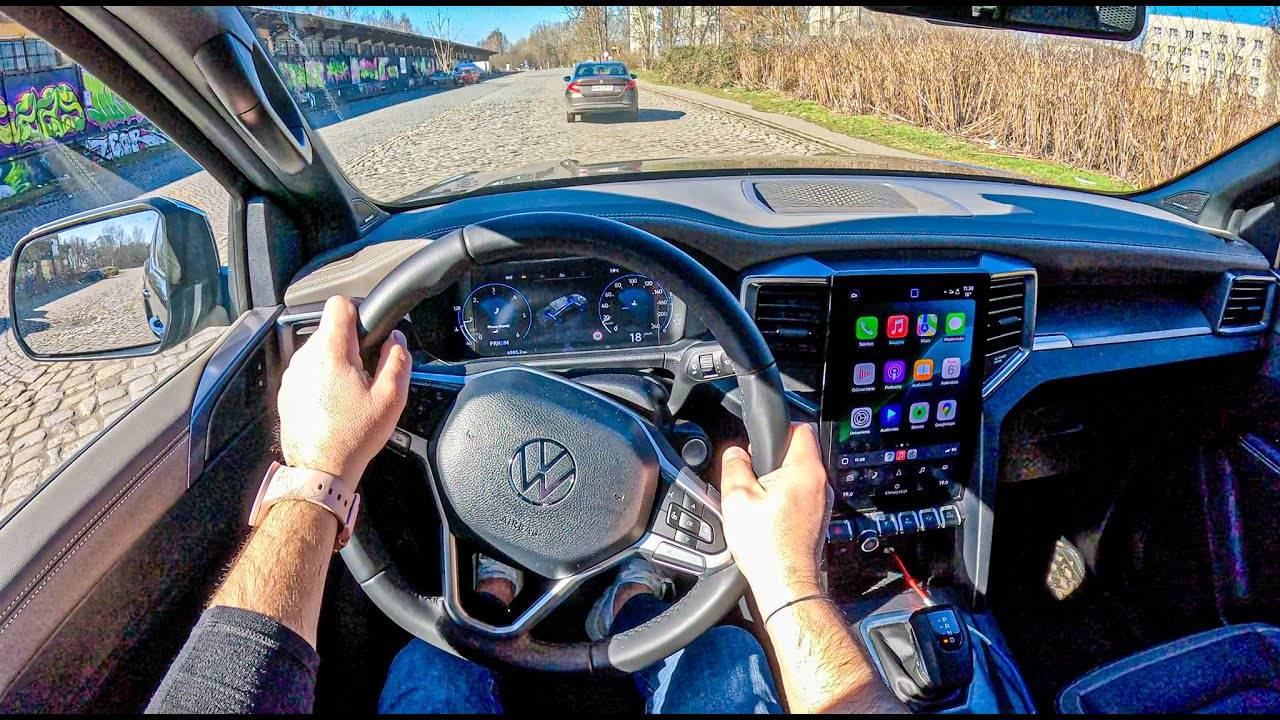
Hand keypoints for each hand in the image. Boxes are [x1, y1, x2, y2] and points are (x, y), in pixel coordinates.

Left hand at [277, 295, 410, 485]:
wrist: (320, 470)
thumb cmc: (354, 437)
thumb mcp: (391, 399)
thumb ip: (398, 360)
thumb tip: (397, 340)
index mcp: (331, 353)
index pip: (338, 305)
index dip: (357, 313)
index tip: (366, 332)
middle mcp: (305, 359)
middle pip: (329, 331)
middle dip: (349, 346)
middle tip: (365, 375)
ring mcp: (292, 375)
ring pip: (317, 353)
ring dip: (335, 364)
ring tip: (350, 394)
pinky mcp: (286, 392)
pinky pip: (306, 373)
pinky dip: (320, 381)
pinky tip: (334, 405)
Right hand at [719, 423, 832, 615]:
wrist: (785, 582)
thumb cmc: (766, 545)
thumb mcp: (736, 497)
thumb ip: (734, 465)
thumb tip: (736, 453)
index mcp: (804, 469)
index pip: (800, 427)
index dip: (778, 428)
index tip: (760, 442)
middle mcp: (820, 483)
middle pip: (799, 452)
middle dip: (774, 457)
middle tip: (753, 474)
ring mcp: (821, 501)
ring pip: (799, 475)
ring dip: (779, 479)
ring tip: (758, 497)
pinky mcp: (817, 517)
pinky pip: (801, 495)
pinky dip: (785, 497)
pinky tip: (767, 514)